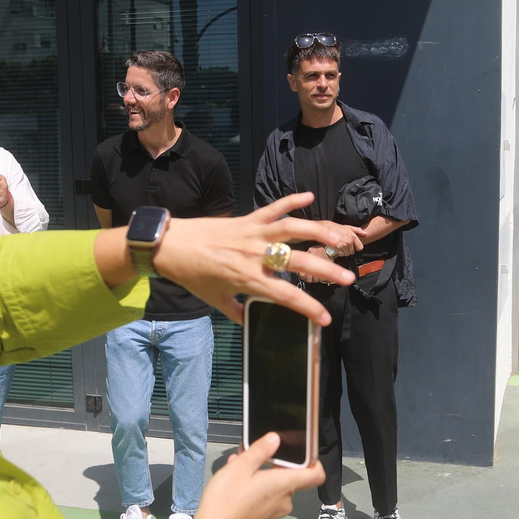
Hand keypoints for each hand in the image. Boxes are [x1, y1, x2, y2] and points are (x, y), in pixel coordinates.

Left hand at [148, 193, 354, 324]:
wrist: (170, 245)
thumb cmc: (192, 275)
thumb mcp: (215, 300)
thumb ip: (237, 312)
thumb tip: (252, 323)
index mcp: (248, 279)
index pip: (286, 297)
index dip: (308, 309)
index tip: (325, 319)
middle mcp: (255, 255)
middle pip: (298, 263)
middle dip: (326, 272)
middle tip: (348, 278)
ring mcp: (252, 234)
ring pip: (292, 230)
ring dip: (318, 231)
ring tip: (340, 237)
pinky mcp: (247, 218)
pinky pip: (273, 207)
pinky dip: (291, 199)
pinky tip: (310, 196)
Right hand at [176, 432, 326, 518]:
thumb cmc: (226, 500)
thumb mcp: (240, 467)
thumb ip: (261, 450)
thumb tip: (275, 439)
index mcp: (284, 484)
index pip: (316, 474)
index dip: (313, 461)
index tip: (300, 452)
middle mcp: (285, 500)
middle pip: (291, 477)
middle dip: (273, 464)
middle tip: (252, 456)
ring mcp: (275, 511)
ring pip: (275, 486)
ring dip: (261, 474)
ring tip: (238, 467)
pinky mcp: (264, 518)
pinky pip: (266, 497)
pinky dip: (256, 487)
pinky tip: (236, 482)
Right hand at [320, 221, 362, 257]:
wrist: (326, 229)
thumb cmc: (337, 228)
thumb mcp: (349, 227)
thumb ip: (358, 230)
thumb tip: (365, 234)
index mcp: (353, 236)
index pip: (360, 247)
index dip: (356, 247)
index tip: (353, 246)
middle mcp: (349, 241)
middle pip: (353, 252)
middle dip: (349, 250)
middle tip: (345, 245)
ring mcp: (343, 245)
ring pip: (347, 254)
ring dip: (344, 252)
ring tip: (341, 246)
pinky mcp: (338, 248)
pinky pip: (342, 254)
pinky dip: (340, 253)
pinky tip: (338, 248)